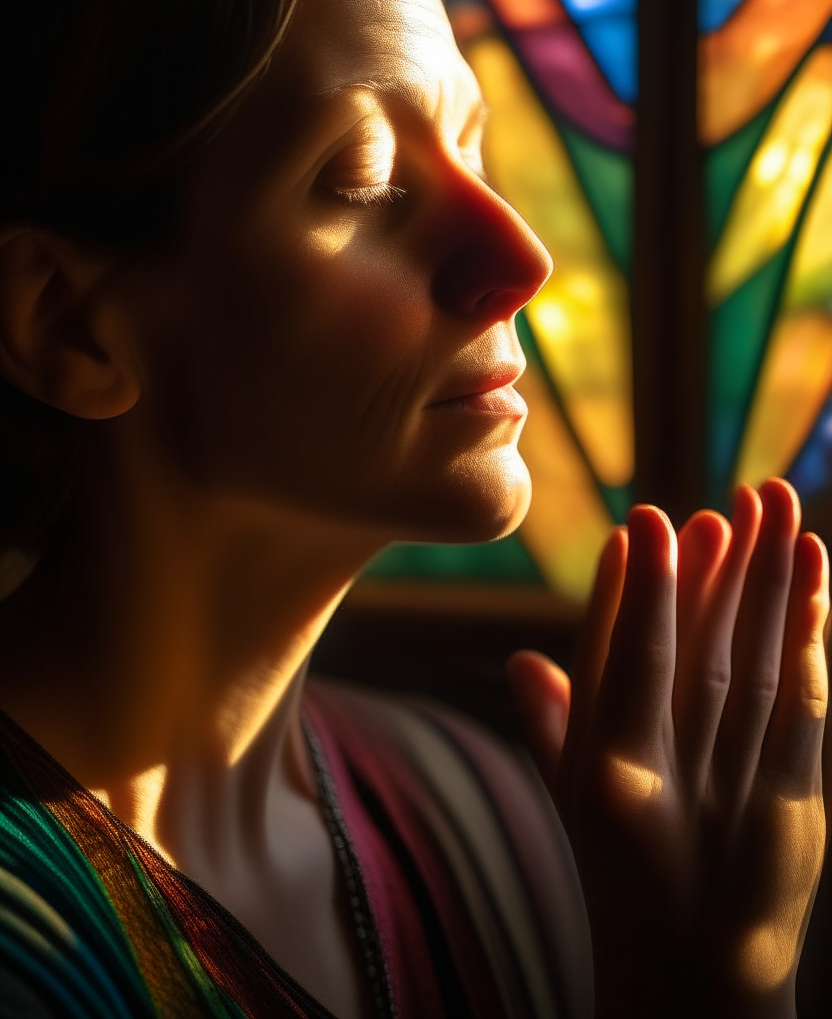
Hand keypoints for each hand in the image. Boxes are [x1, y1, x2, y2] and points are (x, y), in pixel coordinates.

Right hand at [508, 480, 828, 1018]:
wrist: (692, 982)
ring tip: (778, 508)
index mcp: (604, 773)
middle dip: (719, 568)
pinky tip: (817, 582)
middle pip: (700, 652)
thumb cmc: (622, 880)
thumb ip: (549, 727)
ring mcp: (738, 790)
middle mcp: (672, 777)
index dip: (634, 589)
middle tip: (735, 498)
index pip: (621, 660)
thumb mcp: (570, 806)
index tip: (648, 523)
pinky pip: (805, 708)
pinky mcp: (794, 803)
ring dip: (773, 583)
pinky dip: (812, 639)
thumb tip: (521, 658)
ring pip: (758, 665)